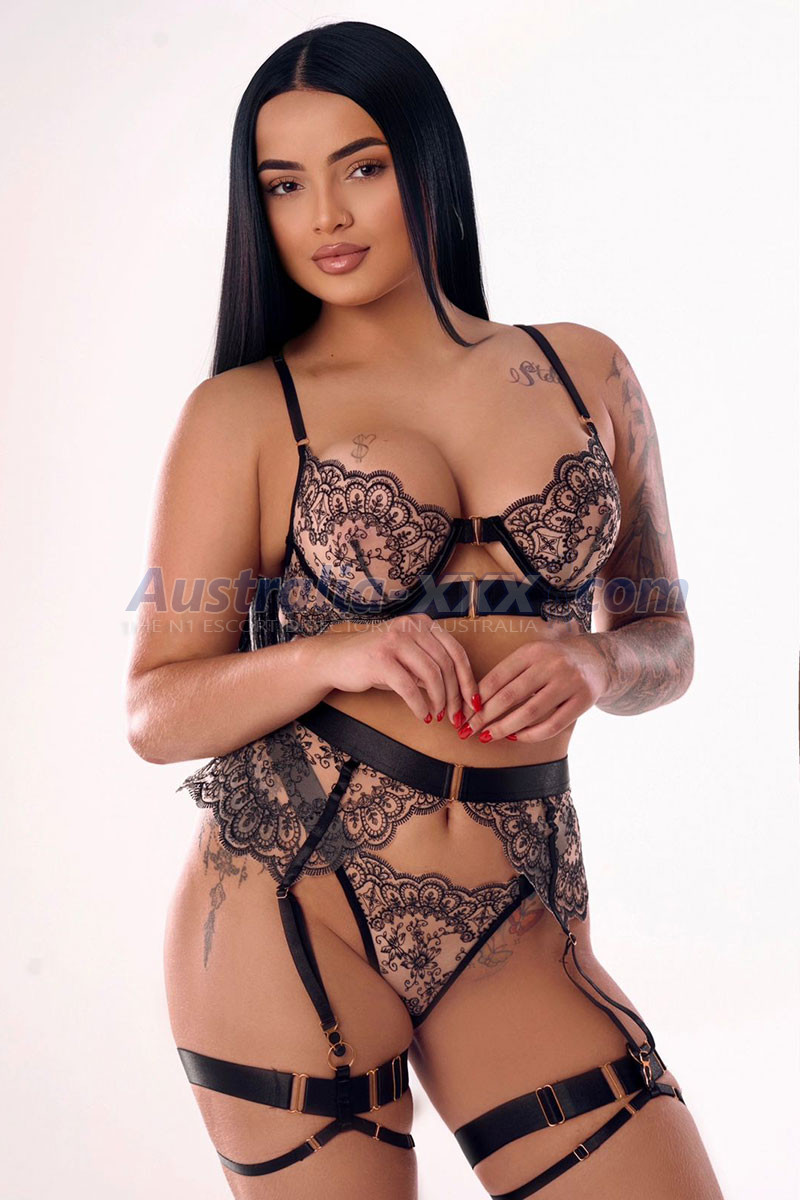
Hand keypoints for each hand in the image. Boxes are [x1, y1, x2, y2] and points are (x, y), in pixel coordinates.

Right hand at [318, 614, 478, 726]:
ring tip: (438, 716)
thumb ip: (432, 668)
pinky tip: (422, 715)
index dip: (468, 679)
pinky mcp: (380, 658)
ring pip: (431, 675)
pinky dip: (419, 705)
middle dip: (455, 695)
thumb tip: (462, 694)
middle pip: (446, 664)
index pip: (456, 651)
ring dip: (439, 701)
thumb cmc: (375, 662)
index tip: (473, 702)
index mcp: (422, 623)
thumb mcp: (408, 659)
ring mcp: (394, 640)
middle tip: (456, 716)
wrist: (336, 659)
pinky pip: (409, 687)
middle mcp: (410, 627)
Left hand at [458, 635, 611, 742]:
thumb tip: (475, 701)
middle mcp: (551, 664)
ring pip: (530, 712)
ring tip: (488, 736)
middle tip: (468, 730)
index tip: (463, 713)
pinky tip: (516, 736)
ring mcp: (568, 682)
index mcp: (532, 650)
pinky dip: (531, 734)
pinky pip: (553, 725)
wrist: (596, 659)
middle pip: (510, 696)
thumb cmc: (553, 661)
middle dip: (485, 716)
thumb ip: (508, 674)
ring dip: (504, 728)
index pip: (497, 677)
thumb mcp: (531, 657)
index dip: (477, 698)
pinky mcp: (582, 700)